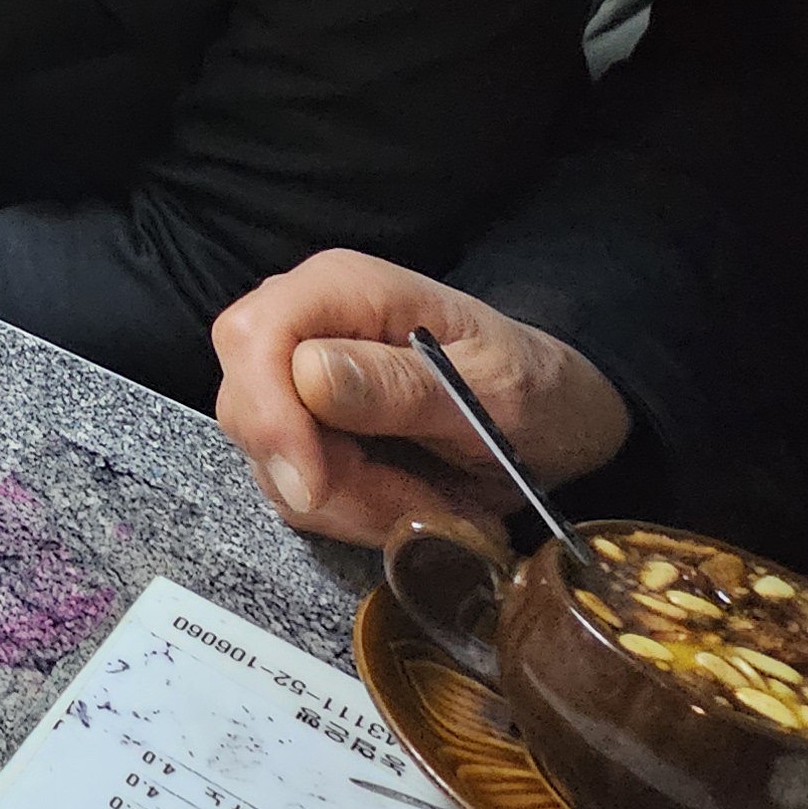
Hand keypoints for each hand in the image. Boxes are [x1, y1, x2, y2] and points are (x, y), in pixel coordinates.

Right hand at [211, 248, 632, 545]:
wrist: (557, 420)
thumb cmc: (535, 388)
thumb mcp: (491, 390)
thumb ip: (400, 385)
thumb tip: (307, 375)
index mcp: (343, 289)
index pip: (252, 338)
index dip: (269, 415)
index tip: (315, 489)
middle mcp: (302, 328)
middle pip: (250, 412)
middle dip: (329, 480)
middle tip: (422, 508)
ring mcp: (295, 385)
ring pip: (271, 467)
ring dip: (355, 508)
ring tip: (439, 509)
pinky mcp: (304, 437)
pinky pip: (297, 495)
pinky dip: (356, 518)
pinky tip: (415, 509)